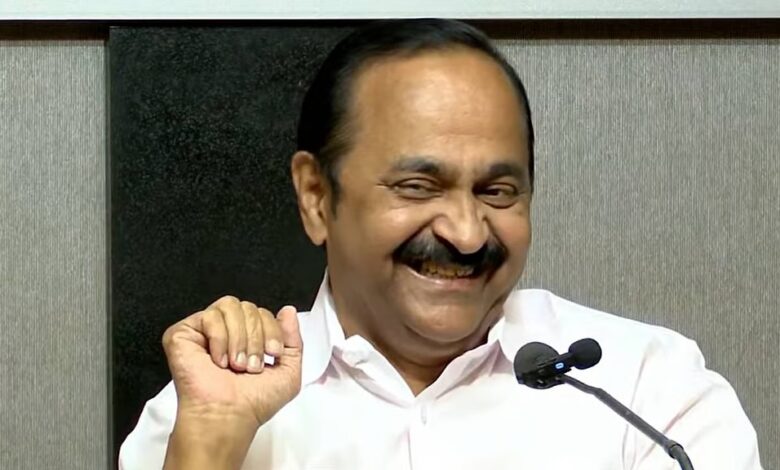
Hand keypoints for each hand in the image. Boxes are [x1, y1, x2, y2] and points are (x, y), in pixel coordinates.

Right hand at [162, 296, 302, 429]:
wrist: (230, 416)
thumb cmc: (253, 402)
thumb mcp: (288, 372)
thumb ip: (293, 340)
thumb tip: (288, 310)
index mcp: (247, 337)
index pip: (263, 312)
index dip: (272, 330)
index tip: (271, 354)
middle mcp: (226, 331)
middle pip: (248, 307)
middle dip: (255, 337)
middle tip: (249, 366)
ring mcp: (203, 331)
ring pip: (230, 305)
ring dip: (238, 338)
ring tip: (235, 364)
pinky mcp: (182, 334)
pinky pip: (209, 316)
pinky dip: (220, 339)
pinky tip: (218, 361)